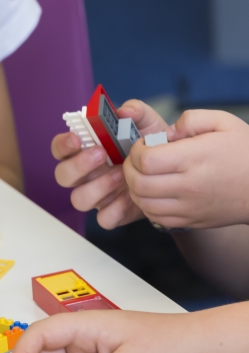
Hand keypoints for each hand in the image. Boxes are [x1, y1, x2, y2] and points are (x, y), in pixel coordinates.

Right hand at [52, 100, 166, 229]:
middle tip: (101, 154)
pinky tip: (131, 196)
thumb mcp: (147, 124)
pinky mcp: (111, 213)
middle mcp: (84, 175)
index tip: (76, 138)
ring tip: (121, 175)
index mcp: (85, 151)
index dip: (62, 145)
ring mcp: (96, 196)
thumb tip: (123, 111)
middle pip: (62, 176)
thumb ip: (136, 112)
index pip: (60, 149)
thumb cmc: (151, 146)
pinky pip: (104, 219)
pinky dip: (116, 209)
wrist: (175, 171)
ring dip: (98, 187)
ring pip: (78, 200)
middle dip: (78, 166)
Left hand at [124, 110, 248, 228]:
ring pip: (142, 203)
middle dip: (129, 169)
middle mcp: (189, 186)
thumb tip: (166, 132)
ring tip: (143, 175)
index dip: (137, 151)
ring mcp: (188, 207)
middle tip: (137, 160)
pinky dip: (146, 204)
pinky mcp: (188, 221)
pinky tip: (154, 192)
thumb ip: (191, 119)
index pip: (147, 160)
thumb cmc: (245, 153)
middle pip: (138, 183)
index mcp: (196, 158)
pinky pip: (154, 217)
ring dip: (134, 187)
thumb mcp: (224, 123)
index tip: (143, 145)